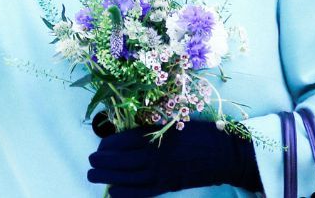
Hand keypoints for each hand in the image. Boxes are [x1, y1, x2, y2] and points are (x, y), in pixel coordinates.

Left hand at [86, 121, 261, 196]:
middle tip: (90, 162)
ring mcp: (161, 172)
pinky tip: (113, 192)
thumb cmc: (200, 133)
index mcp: (156, 135)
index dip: (106, 146)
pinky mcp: (168, 185)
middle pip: (120, 160)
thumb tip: (128, 134)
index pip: (121, 141)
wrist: (224, 153)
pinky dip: (125, 193)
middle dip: (101, 162)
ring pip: (126, 177)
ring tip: (93, 176)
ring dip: (107, 177)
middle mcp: (155, 154)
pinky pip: (142, 192)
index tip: (99, 147)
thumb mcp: (174, 122)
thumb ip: (151, 128)